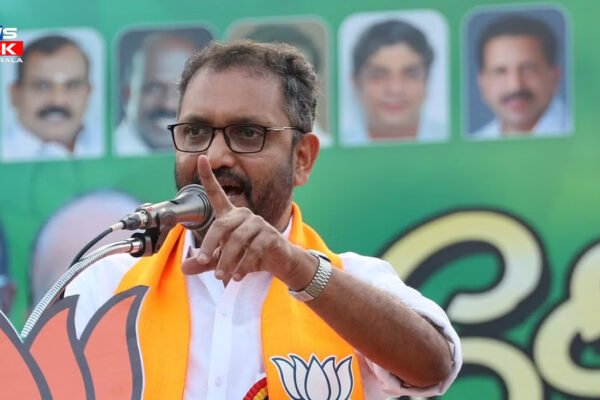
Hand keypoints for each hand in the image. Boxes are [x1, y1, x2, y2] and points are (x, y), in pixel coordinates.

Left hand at [181, 156, 315, 286]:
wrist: (278, 263)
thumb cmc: (249, 256)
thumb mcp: (223, 261)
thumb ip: (205, 263)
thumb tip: (185, 268)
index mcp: (231, 216)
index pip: (217, 193)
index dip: (208, 176)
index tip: (201, 158)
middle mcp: (244, 215)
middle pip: (221, 225)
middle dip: (209, 245)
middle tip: (203, 262)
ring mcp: (259, 224)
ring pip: (237, 240)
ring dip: (227, 260)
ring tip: (221, 276)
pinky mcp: (270, 236)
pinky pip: (253, 249)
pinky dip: (243, 265)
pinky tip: (237, 276)